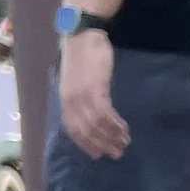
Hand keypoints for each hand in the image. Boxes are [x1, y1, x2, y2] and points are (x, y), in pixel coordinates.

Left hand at [59, 23, 129, 156]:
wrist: (82, 36)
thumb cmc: (81, 57)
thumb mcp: (75, 81)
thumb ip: (80, 98)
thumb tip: (91, 115)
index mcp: (64, 101)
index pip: (73, 130)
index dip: (86, 144)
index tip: (99, 154)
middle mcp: (71, 101)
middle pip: (86, 131)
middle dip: (102, 144)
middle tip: (117, 153)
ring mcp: (82, 96)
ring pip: (97, 125)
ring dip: (112, 136)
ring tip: (124, 142)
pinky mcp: (96, 89)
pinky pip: (105, 114)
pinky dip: (115, 124)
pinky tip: (124, 128)